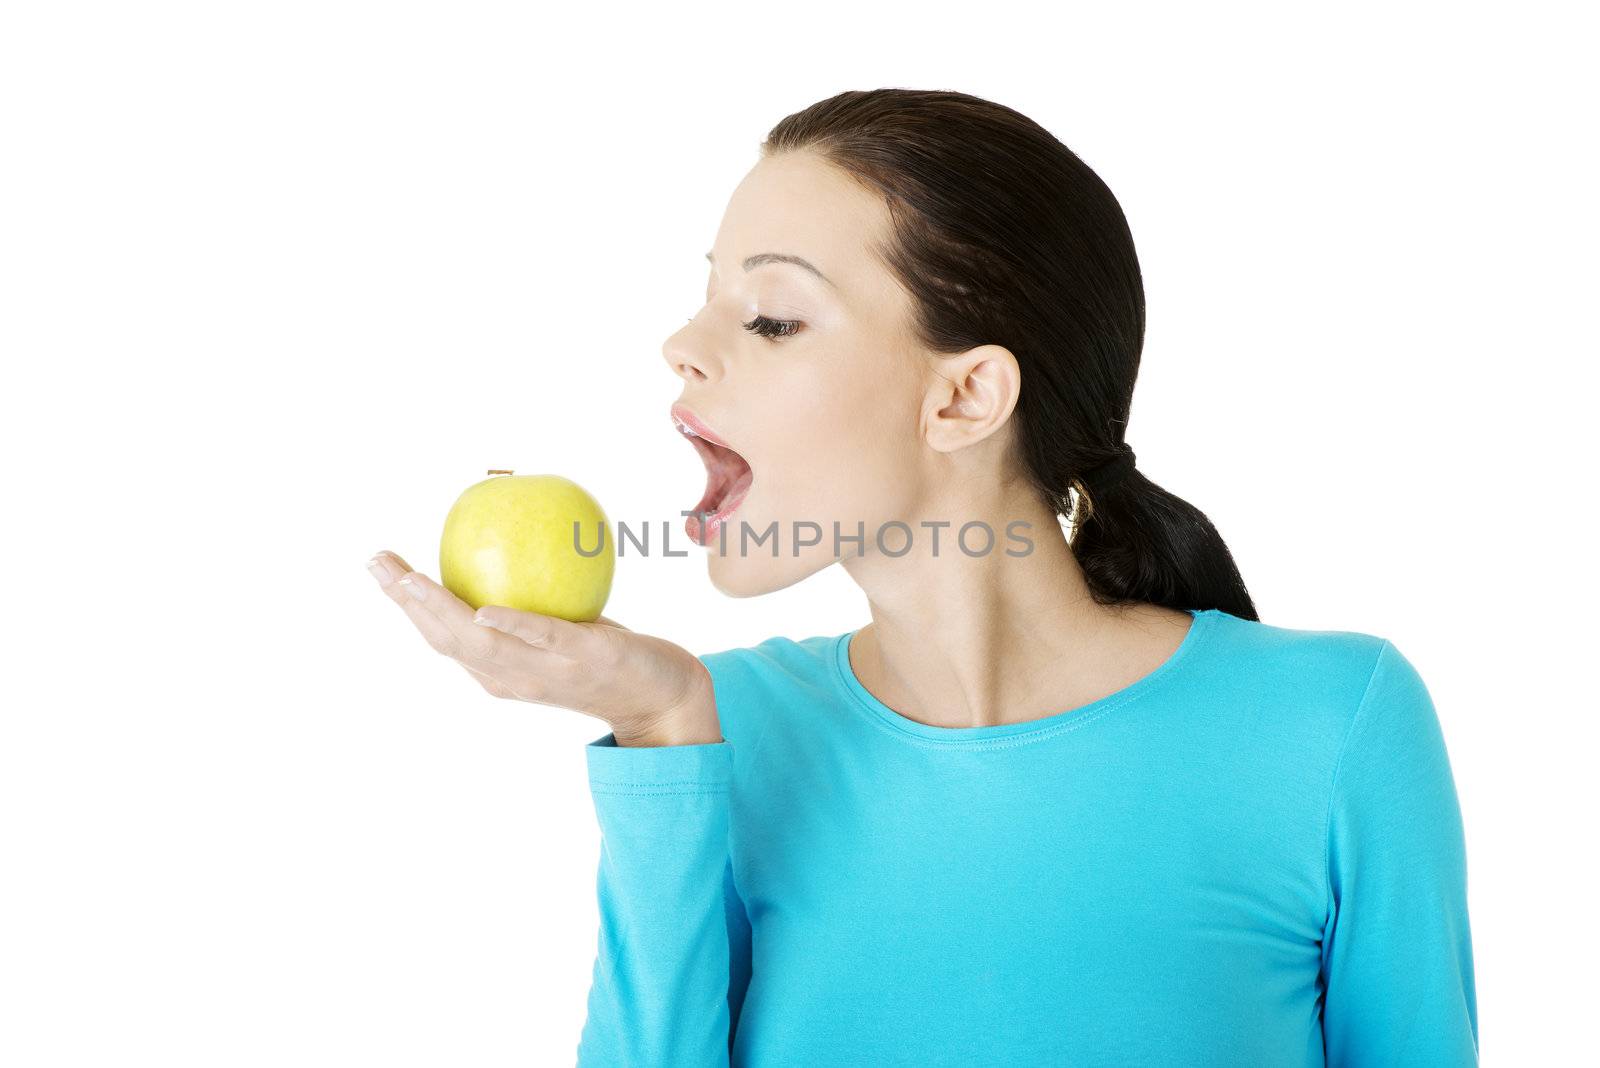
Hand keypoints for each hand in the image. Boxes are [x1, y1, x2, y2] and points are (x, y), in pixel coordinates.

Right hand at [366, 550, 720, 746]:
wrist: (664, 699)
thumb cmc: (610, 659)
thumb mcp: (561, 632)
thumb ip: (531, 606)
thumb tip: (508, 545)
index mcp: (502, 674)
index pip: (442, 638)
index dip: (407, 606)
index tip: (382, 569)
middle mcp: (515, 678)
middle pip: (447, 641)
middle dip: (405, 603)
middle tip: (377, 562)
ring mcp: (547, 673)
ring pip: (481, 644)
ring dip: (441, 611)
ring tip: (410, 580)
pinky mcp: (585, 660)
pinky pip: (542, 639)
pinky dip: (510, 626)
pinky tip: (484, 609)